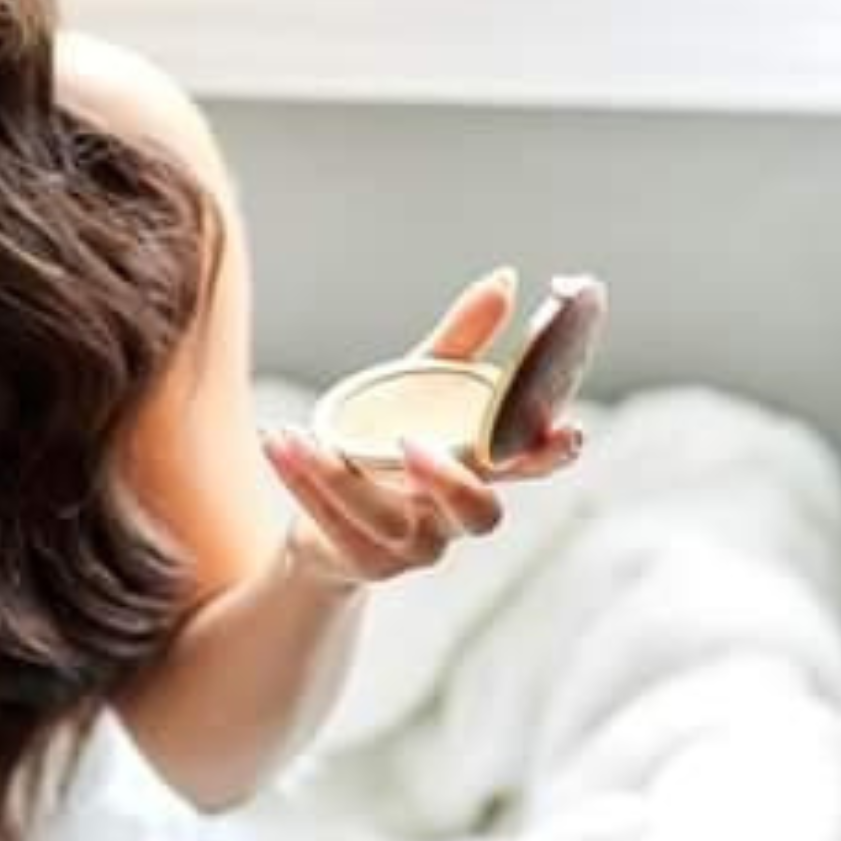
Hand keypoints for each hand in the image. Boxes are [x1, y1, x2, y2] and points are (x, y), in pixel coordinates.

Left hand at [261, 267, 583, 589]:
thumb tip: (506, 280)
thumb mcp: (420, 386)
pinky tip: (279, 439)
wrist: (327, 521)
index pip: (532, 464)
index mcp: (482, 470)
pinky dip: (302, 481)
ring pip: (389, 522)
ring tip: (301, 435)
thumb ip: (460, 340)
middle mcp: (457, 516)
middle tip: (410, 445)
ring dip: (339, 477)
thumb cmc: (389, 445)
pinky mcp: (365, 561)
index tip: (562, 429)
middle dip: (453, 484)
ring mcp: (414, 546)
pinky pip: (334, 526)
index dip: (550, 451)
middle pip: (480, 514)